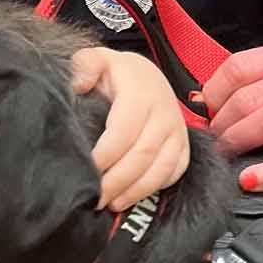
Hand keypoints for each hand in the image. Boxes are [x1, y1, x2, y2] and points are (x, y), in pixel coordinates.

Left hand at [72, 48, 191, 211]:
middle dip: (116, 181)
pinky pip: (173, 173)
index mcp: (141, 93)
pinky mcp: (183, 146)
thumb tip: (78, 84)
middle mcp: (164, 114)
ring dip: (134, 191)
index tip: (87, 170)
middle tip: (94, 198)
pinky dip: (152, 189)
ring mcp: (177, 132)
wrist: (148, 76)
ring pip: (160, 170)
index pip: (123, 132)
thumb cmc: (118, 73)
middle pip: (141, 156)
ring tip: (110, 203)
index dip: (105, 155)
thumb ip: (84, 65)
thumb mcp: (98, 59)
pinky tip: (130, 196)